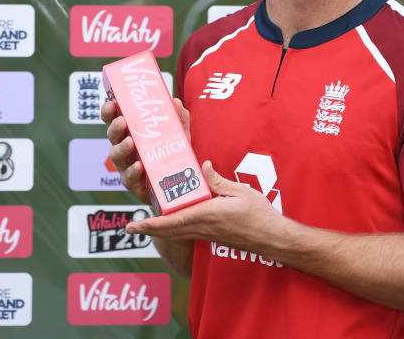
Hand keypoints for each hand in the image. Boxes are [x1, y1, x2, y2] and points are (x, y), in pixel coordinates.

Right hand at [103, 97, 191, 205]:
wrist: (178, 183)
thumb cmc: (172, 153)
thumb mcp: (178, 133)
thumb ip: (178, 117)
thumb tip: (175, 101)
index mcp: (131, 132)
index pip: (114, 119)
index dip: (109, 111)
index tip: (111, 104)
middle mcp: (124, 147)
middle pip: (112, 135)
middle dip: (114, 127)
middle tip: (122, 121)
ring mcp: (126, 165)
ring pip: (116, 155)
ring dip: (122, 148)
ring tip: (130, 142)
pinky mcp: (132, 182)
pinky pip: (128, 176)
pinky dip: (132, 170)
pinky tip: (138, 165)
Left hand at [126, 160, 288, 257]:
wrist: (271, 238)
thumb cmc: (258, 215)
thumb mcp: (240, 192)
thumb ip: (218, 181)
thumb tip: (203, 166)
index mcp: (206, 215)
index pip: (172, 221)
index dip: (151, 224)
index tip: (134, 225)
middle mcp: (202, 227)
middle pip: (168, 231)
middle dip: (149, 229)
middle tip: (131, 226)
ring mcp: (206, 233)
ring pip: (176, 233)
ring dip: (159, 229)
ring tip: (145, 223)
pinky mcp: (211, 236)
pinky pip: (186, 232)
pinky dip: (173, 228)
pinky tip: (171, 221)